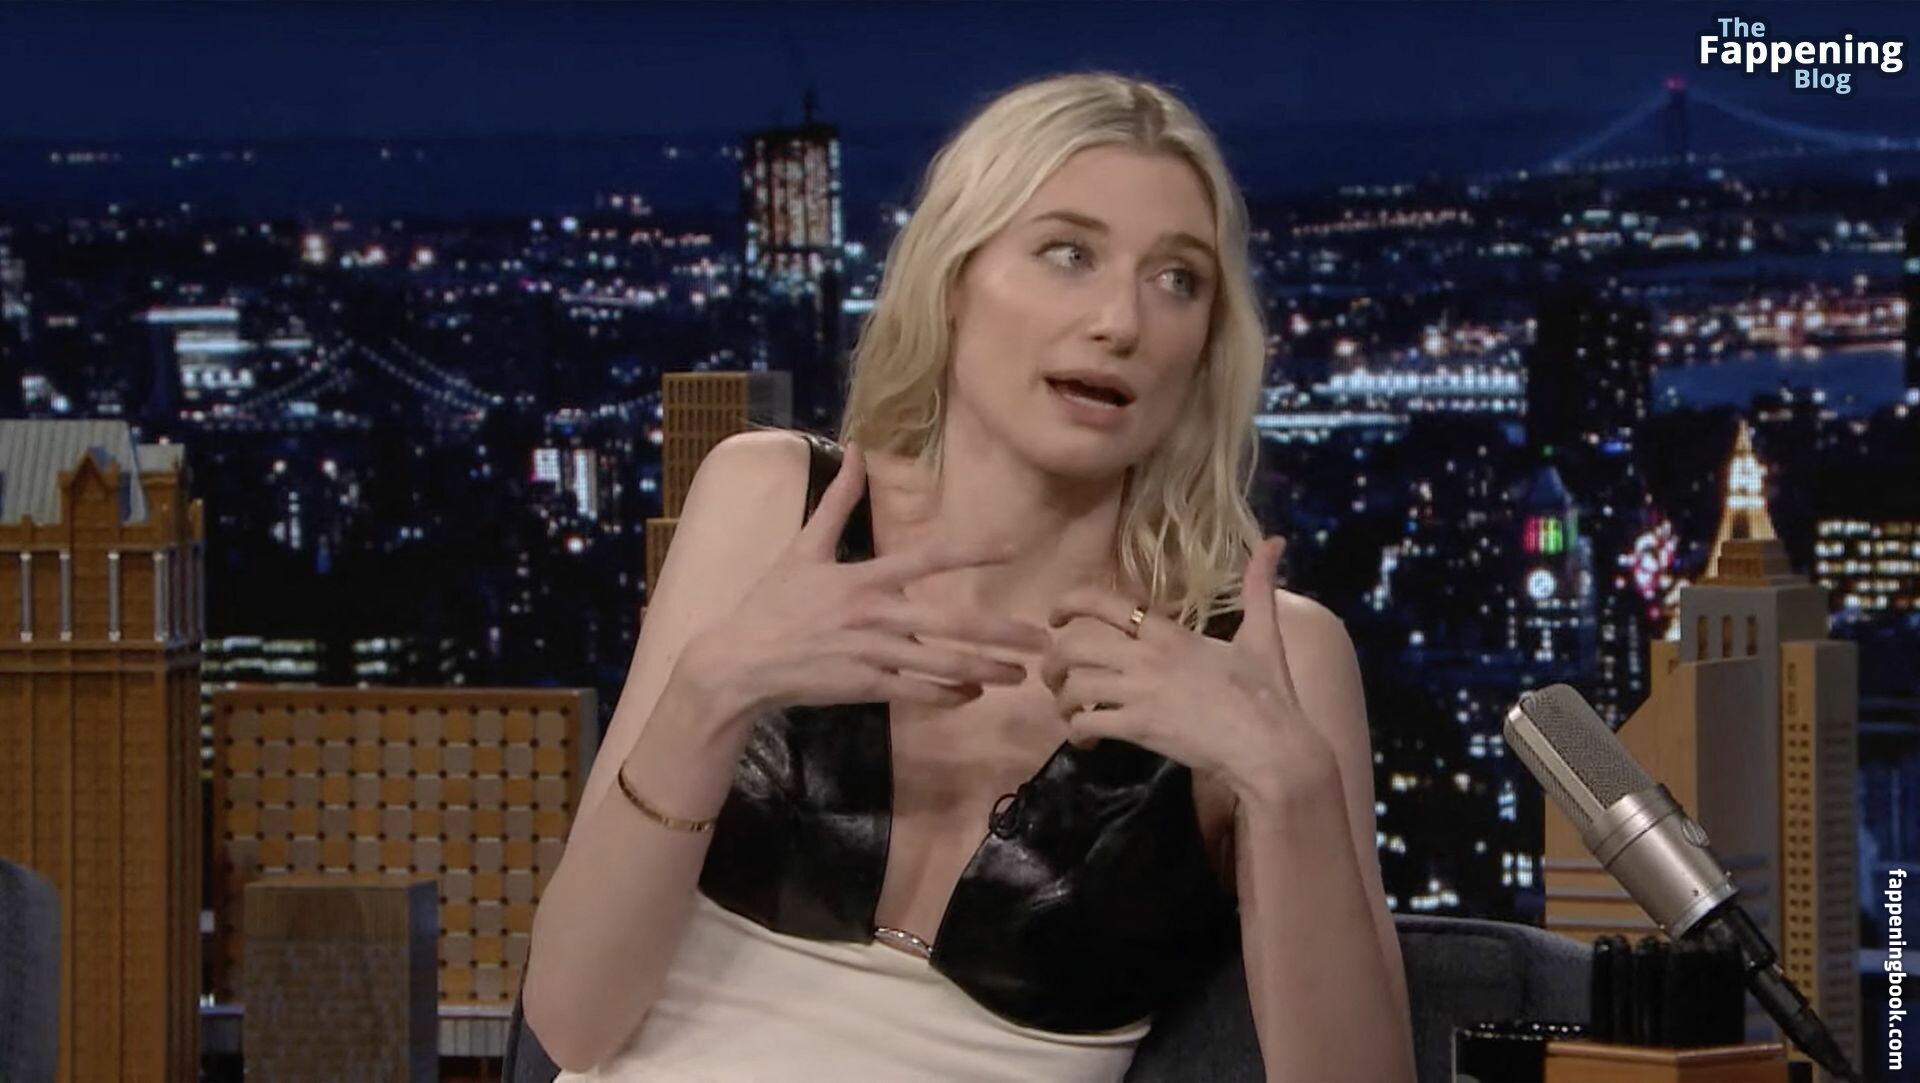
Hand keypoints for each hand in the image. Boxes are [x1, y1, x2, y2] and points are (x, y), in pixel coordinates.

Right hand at [688, 441, 1051, 713]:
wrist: (738, 662)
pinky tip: (972, 696)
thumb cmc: (771, 603)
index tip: (1012, 548)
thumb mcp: (802, 548)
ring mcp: (871, 655)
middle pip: (949, 623)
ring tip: (1019, 675)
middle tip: (1039, 639)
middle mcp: (873, 615)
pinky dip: (947, 696)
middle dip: (998, 633)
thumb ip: (837, 501)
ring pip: (940, 665)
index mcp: (862, 578)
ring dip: (984, 671)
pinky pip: (916, 694)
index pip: (927, 558)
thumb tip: (854, 449)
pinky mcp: (864, 688)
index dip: (971, 551)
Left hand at [1039, 536, 1338, 798]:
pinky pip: (1087, 724)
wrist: (1270, 747)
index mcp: (1170, 633)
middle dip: (1053, 660)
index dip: (1070, 603)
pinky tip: (1086, 740)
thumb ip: (1259, 589)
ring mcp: (1139, 694)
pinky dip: (1076, 732)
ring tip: (1069, 711)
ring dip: (1061, 700)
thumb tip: (1275, 542)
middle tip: (1053, 675)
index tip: (1054, 617)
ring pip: (1073, 686)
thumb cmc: (1267, 694)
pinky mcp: (1139, 729)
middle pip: (1074, 646)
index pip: (1106, 604)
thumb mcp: (1264, 635)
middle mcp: (1147, 658)